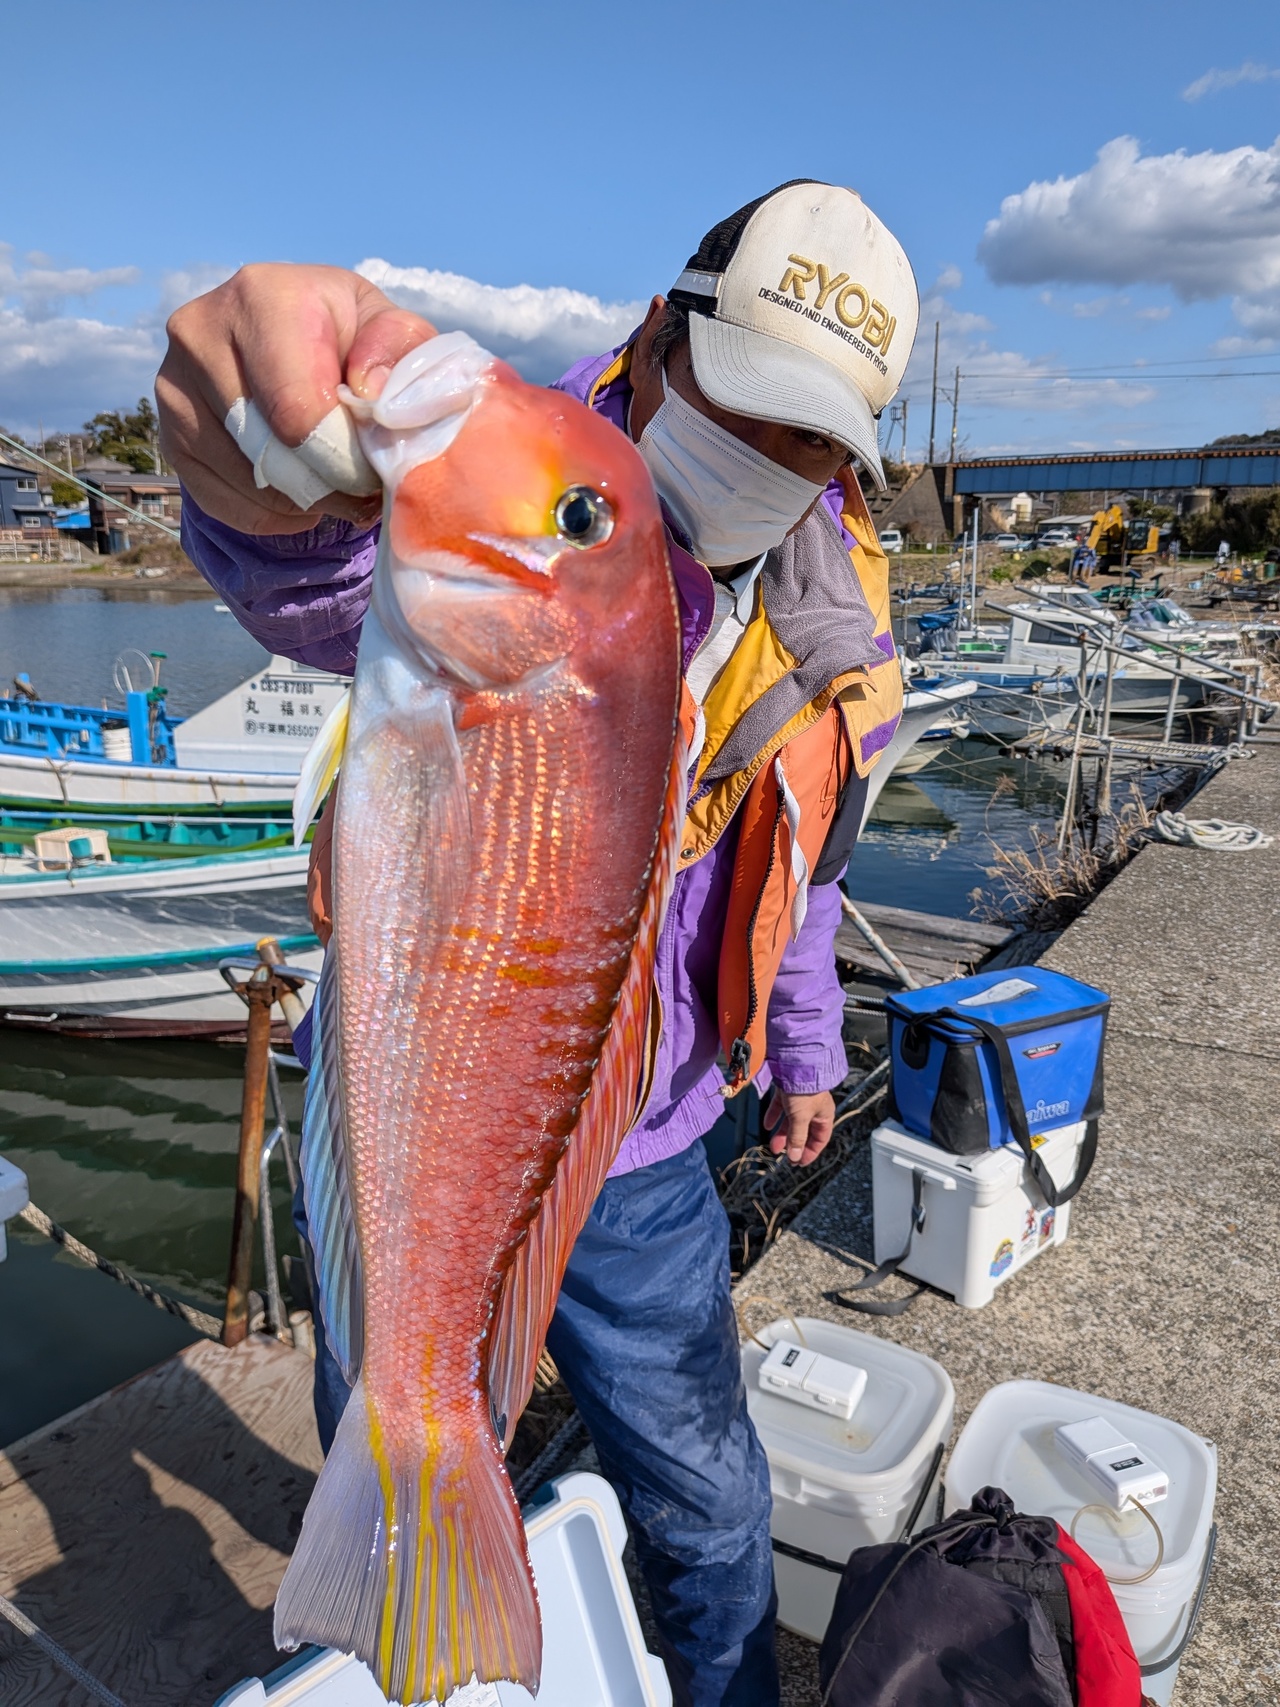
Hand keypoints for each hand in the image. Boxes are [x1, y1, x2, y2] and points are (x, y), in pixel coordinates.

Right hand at [156, 263, 435, 534]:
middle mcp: (200, 333)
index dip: (344, 458)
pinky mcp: (169, 437)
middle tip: (362, 488)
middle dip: (327, 482)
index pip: (296, 410)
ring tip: (337, 486)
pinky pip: (227, 505)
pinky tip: (300, 492)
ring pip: (249, 484)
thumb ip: (400, 350)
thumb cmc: (349, 339)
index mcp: (260, 296)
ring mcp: (173, 387)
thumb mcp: (390, 329)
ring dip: (305, 502)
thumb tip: (370, 393)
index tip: (374, 468)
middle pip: (269, 451)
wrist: (290, 341)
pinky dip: (274, 515)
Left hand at [764, 1088, 835, 1166]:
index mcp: (824, 1115)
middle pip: (804, 1131)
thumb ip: (797, 1138)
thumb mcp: (801, 1117)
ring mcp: (800, 1100)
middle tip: (783, 1156)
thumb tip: (795, 1158)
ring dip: (782, 1133)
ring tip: (772, 1145)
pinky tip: (767, 1125)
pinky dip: (775, 1116)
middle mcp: (813, 1108)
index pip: (820, 1139)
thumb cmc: (805, 1091)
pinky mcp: (788, 1091)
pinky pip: (781, 1107)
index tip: (798, 1163)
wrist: (796, 1063)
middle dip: (793, 1144)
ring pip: (791, 1121)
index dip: (810, 1152)